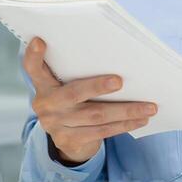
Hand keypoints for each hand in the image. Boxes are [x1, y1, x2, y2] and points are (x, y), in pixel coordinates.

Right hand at [22, 37, 157, 164]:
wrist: (66, 139)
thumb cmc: (72, 102)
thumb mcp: (66, 86)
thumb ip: (76, 74)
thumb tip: (116, 58)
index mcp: (43, 85)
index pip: (33, 68)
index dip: (34, 55)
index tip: (40, 41)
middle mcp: (45, 105)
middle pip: (73, 93)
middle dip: (97, 87)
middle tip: (120, 81)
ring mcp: (56, 125)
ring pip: (96, 115)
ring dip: (125, 111)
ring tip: (149, 106)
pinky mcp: (70, 141)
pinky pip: (102, 132)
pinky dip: (124, 125)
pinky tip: (141, 120)